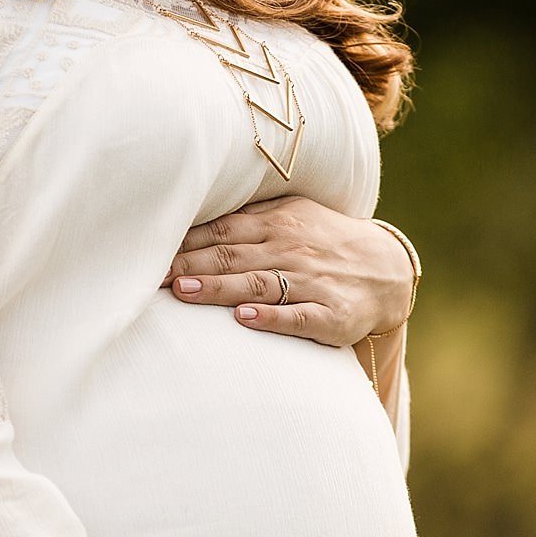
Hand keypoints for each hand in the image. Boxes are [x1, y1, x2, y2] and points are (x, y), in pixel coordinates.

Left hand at [163, 197, 414, 347]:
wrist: (388, 270)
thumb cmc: (327, 242)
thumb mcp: (293, 217)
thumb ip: (249, 219)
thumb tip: (192, 221)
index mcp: (278, 224)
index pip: (222, 231)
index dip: (184, 241)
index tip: (147, 251)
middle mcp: (292, 250)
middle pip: (231, 256)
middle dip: (189, 265)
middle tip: (150, 275)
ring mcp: (312, 282)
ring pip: (257, 284)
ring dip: (218, 287)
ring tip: (184, 290)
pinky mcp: (331, 315)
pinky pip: (297, 316)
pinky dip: (270, 317)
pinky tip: (244, 319)